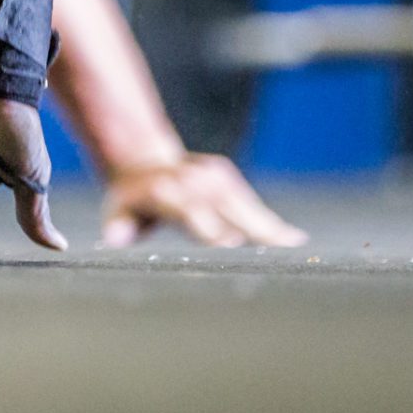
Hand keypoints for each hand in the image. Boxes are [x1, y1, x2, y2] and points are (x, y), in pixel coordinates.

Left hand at [100, 154, 306, 249]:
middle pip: (227, 208)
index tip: (231, 243)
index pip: (191, 211)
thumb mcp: (118, 210)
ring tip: (297, 249)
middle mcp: (193, 180)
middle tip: (281, 252)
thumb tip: (115, 238)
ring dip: (269, 227)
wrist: (143, 160)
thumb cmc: (129, 200)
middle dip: (252, 229)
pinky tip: (293, 240)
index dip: (210, 226)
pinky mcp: (225, 175)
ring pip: (244, 205)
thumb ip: (119, 225)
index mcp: (166, 192)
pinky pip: (250, 203)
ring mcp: (211, 175)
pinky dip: (269, 222)